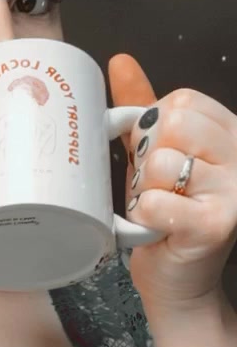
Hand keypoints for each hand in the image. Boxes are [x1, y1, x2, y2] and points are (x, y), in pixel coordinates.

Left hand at [107, 54, 236, 310]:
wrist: (178, 284)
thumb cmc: (168, 220)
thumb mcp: (155, 158)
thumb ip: (142, 113)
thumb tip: (121, 62)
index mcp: (231, 134)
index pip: (181, 102)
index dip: (153, 129)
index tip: (158, 160)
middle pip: (172, 125)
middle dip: (149, 159)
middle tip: (159, 190)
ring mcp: (234, 190)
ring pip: (160, 164)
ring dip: (145, 192)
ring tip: (159, 211)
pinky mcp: (217, 224)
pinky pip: (156, 202)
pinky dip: (143, 217)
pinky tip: (157, 228)